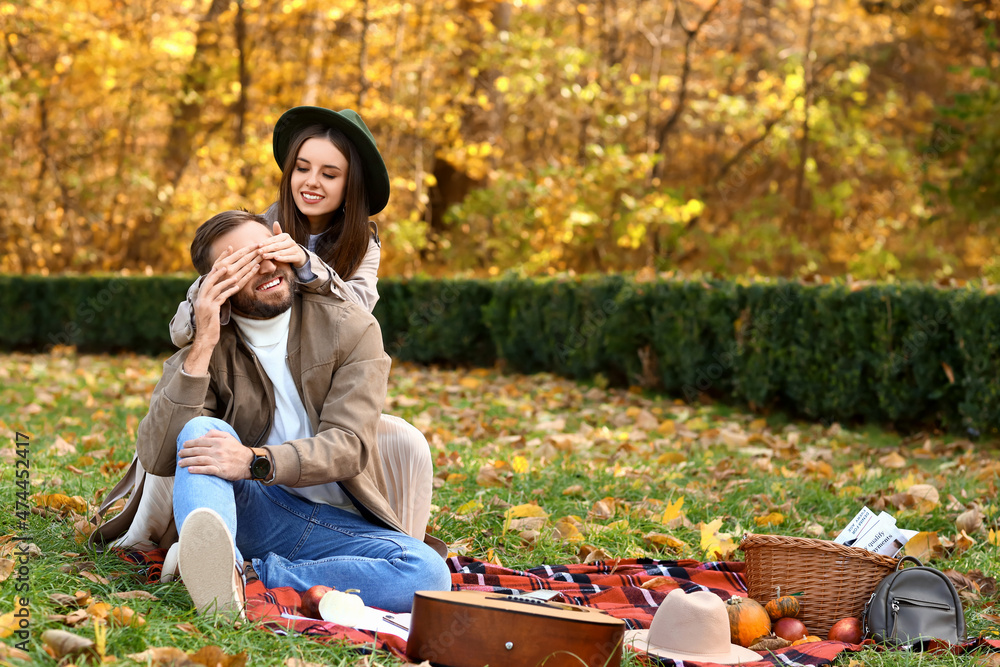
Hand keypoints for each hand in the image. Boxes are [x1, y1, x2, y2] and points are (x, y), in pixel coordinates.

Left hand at [177, 429, 253, 479]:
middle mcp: (218, 450)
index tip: (183, 445)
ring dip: (188, 462)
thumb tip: (202, 436)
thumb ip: (215, 434)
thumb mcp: (229, 437)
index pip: (201, 441)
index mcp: (219, 442)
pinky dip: (197, 470)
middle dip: (186, 452)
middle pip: (198, 451)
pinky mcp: (221, 470)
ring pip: (199, 460)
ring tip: (180, 463)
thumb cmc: (237, 450)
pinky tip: (190, 470)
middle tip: (179, 454)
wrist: (250, 463)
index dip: (190, 443)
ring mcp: (219, 461)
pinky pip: (207, 470)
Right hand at [184, 245, 260, 374]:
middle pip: (218, 272)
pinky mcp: (210, 308)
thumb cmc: (212, 323)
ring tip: (245, 264)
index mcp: (204, 290)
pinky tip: (238, 283)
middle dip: (232, 261)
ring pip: (220, 282)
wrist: (204, 338)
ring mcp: (205, 300)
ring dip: (232, 273)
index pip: (213, 270)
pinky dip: (229, 289)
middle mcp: (203, 292)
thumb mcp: (214, 306)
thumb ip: (219, 294)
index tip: (232, 247)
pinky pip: (221, 296)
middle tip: (245, 252)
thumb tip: (229, 284)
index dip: (222, 258)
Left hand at [258, 222, 306, 267]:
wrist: (299, 255)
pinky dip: (282, 258)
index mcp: (285, 236)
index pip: (274, 239)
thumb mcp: (282, 239)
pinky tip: (276, 259)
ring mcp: (295, 249)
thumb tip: (275, 222)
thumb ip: (277, 232)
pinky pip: (288, 258)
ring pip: (281, 252)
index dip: (266, 242)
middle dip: (267, 249)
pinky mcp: (297, 257)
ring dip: (272, 254)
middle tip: (259, 252)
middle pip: (277, 246)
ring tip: (264, 256)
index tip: (258, 245)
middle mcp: (291, 242)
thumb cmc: (286, 246)